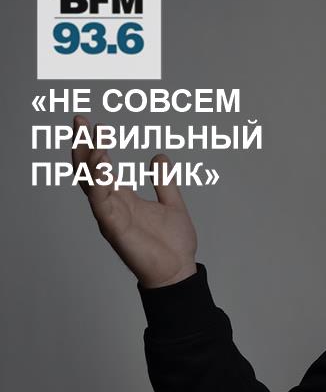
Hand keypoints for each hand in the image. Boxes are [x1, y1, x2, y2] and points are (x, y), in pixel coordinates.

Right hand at [69, 114, 198, 287]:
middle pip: (88, 172)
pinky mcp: (116, 230)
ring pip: (92, 186)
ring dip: (91, 163)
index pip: (99, 167)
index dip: (94, 145)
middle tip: (80, 120)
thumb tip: (159, 157)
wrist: (178, 271)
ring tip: (95, 142)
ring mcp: (111, 217)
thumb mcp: (172, 204)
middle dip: (82, 146)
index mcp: (122, 198)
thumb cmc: (172, 244)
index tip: (92, 122)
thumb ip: (164, 182)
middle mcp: (112, 206)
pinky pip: (103, 205)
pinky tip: (101, 168)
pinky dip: (100, 186)